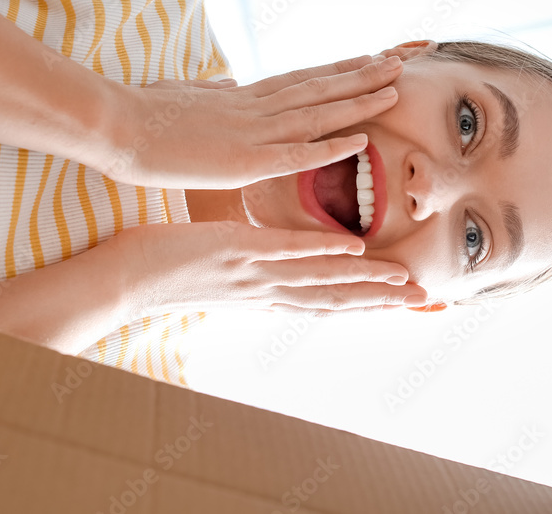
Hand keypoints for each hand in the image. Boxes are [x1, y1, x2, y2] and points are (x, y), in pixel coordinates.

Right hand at [101, 54, 403, 189]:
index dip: (335, 71)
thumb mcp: (184, 95)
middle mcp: (255, 107)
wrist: (114, 124)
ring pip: (317, 113)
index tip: (365, 59)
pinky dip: (329, 146)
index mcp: (243, 96)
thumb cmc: (141, 112)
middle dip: (360, 75)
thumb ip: (213, 90)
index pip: (300, 79)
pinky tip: (360, 140)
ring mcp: (252, 131)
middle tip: (397, 62)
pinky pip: (295, 153)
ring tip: (393, 88)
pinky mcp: (244, 160)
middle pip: (318, 87)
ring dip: (356, 101)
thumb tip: (229, 81)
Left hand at [111, 221, 428, 316]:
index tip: (407, 302)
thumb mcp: (227, 264)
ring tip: (405, 281)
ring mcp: (253, 274)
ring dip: (365, 282)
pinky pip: (283, 253)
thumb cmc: (173, 268)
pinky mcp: (234, 253)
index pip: (326, 301)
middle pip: (334, 299)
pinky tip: (351, 251)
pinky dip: (319, 253)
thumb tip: (278, 252)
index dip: (369, 301)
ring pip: (320, 281)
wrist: (124, 278)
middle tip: (427, 301)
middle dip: (382, 301)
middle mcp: (267, 291)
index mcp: (267, 293)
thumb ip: (260, 258)